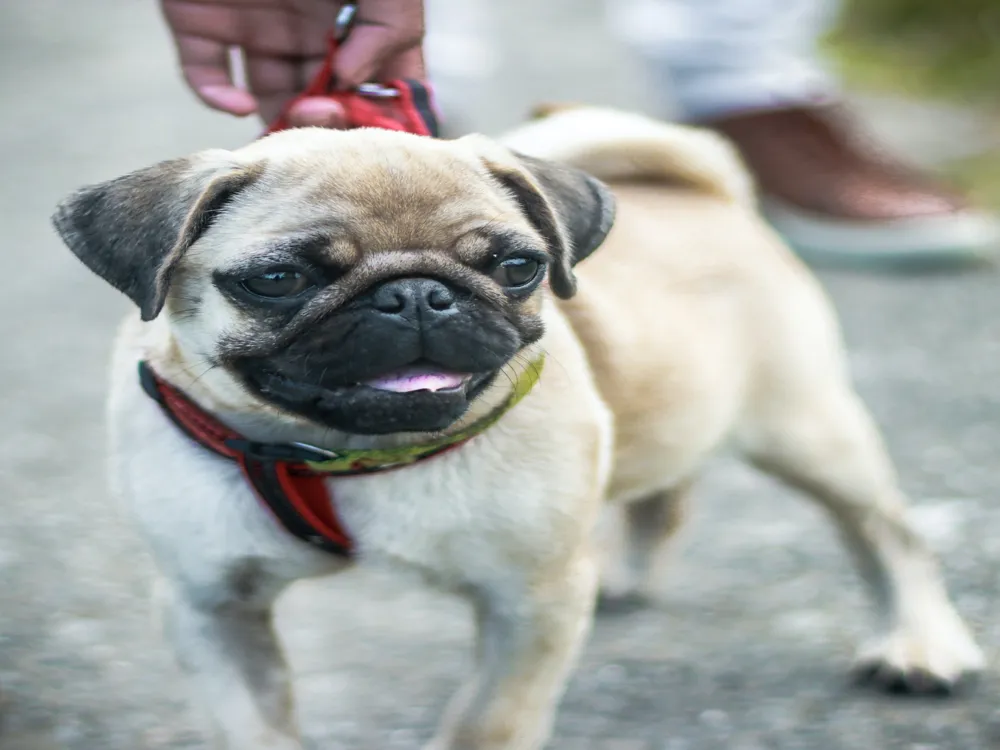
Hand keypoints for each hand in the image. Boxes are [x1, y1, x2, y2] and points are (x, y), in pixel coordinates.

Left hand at [161, 0, 424, 126]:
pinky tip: (240, 103)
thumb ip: (391, 28)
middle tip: (325, 116)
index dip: (382, 115)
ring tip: (290, 122)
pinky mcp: (200, 19)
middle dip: (330, 122)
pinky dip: (218, 98)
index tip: (379, 128)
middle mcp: (308, 29)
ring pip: (267, 100)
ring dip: (279, 124)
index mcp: (354, 18)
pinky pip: (204, 75)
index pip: (377, 84)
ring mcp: (254, 26)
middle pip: (323, 102)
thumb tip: (354, 81)